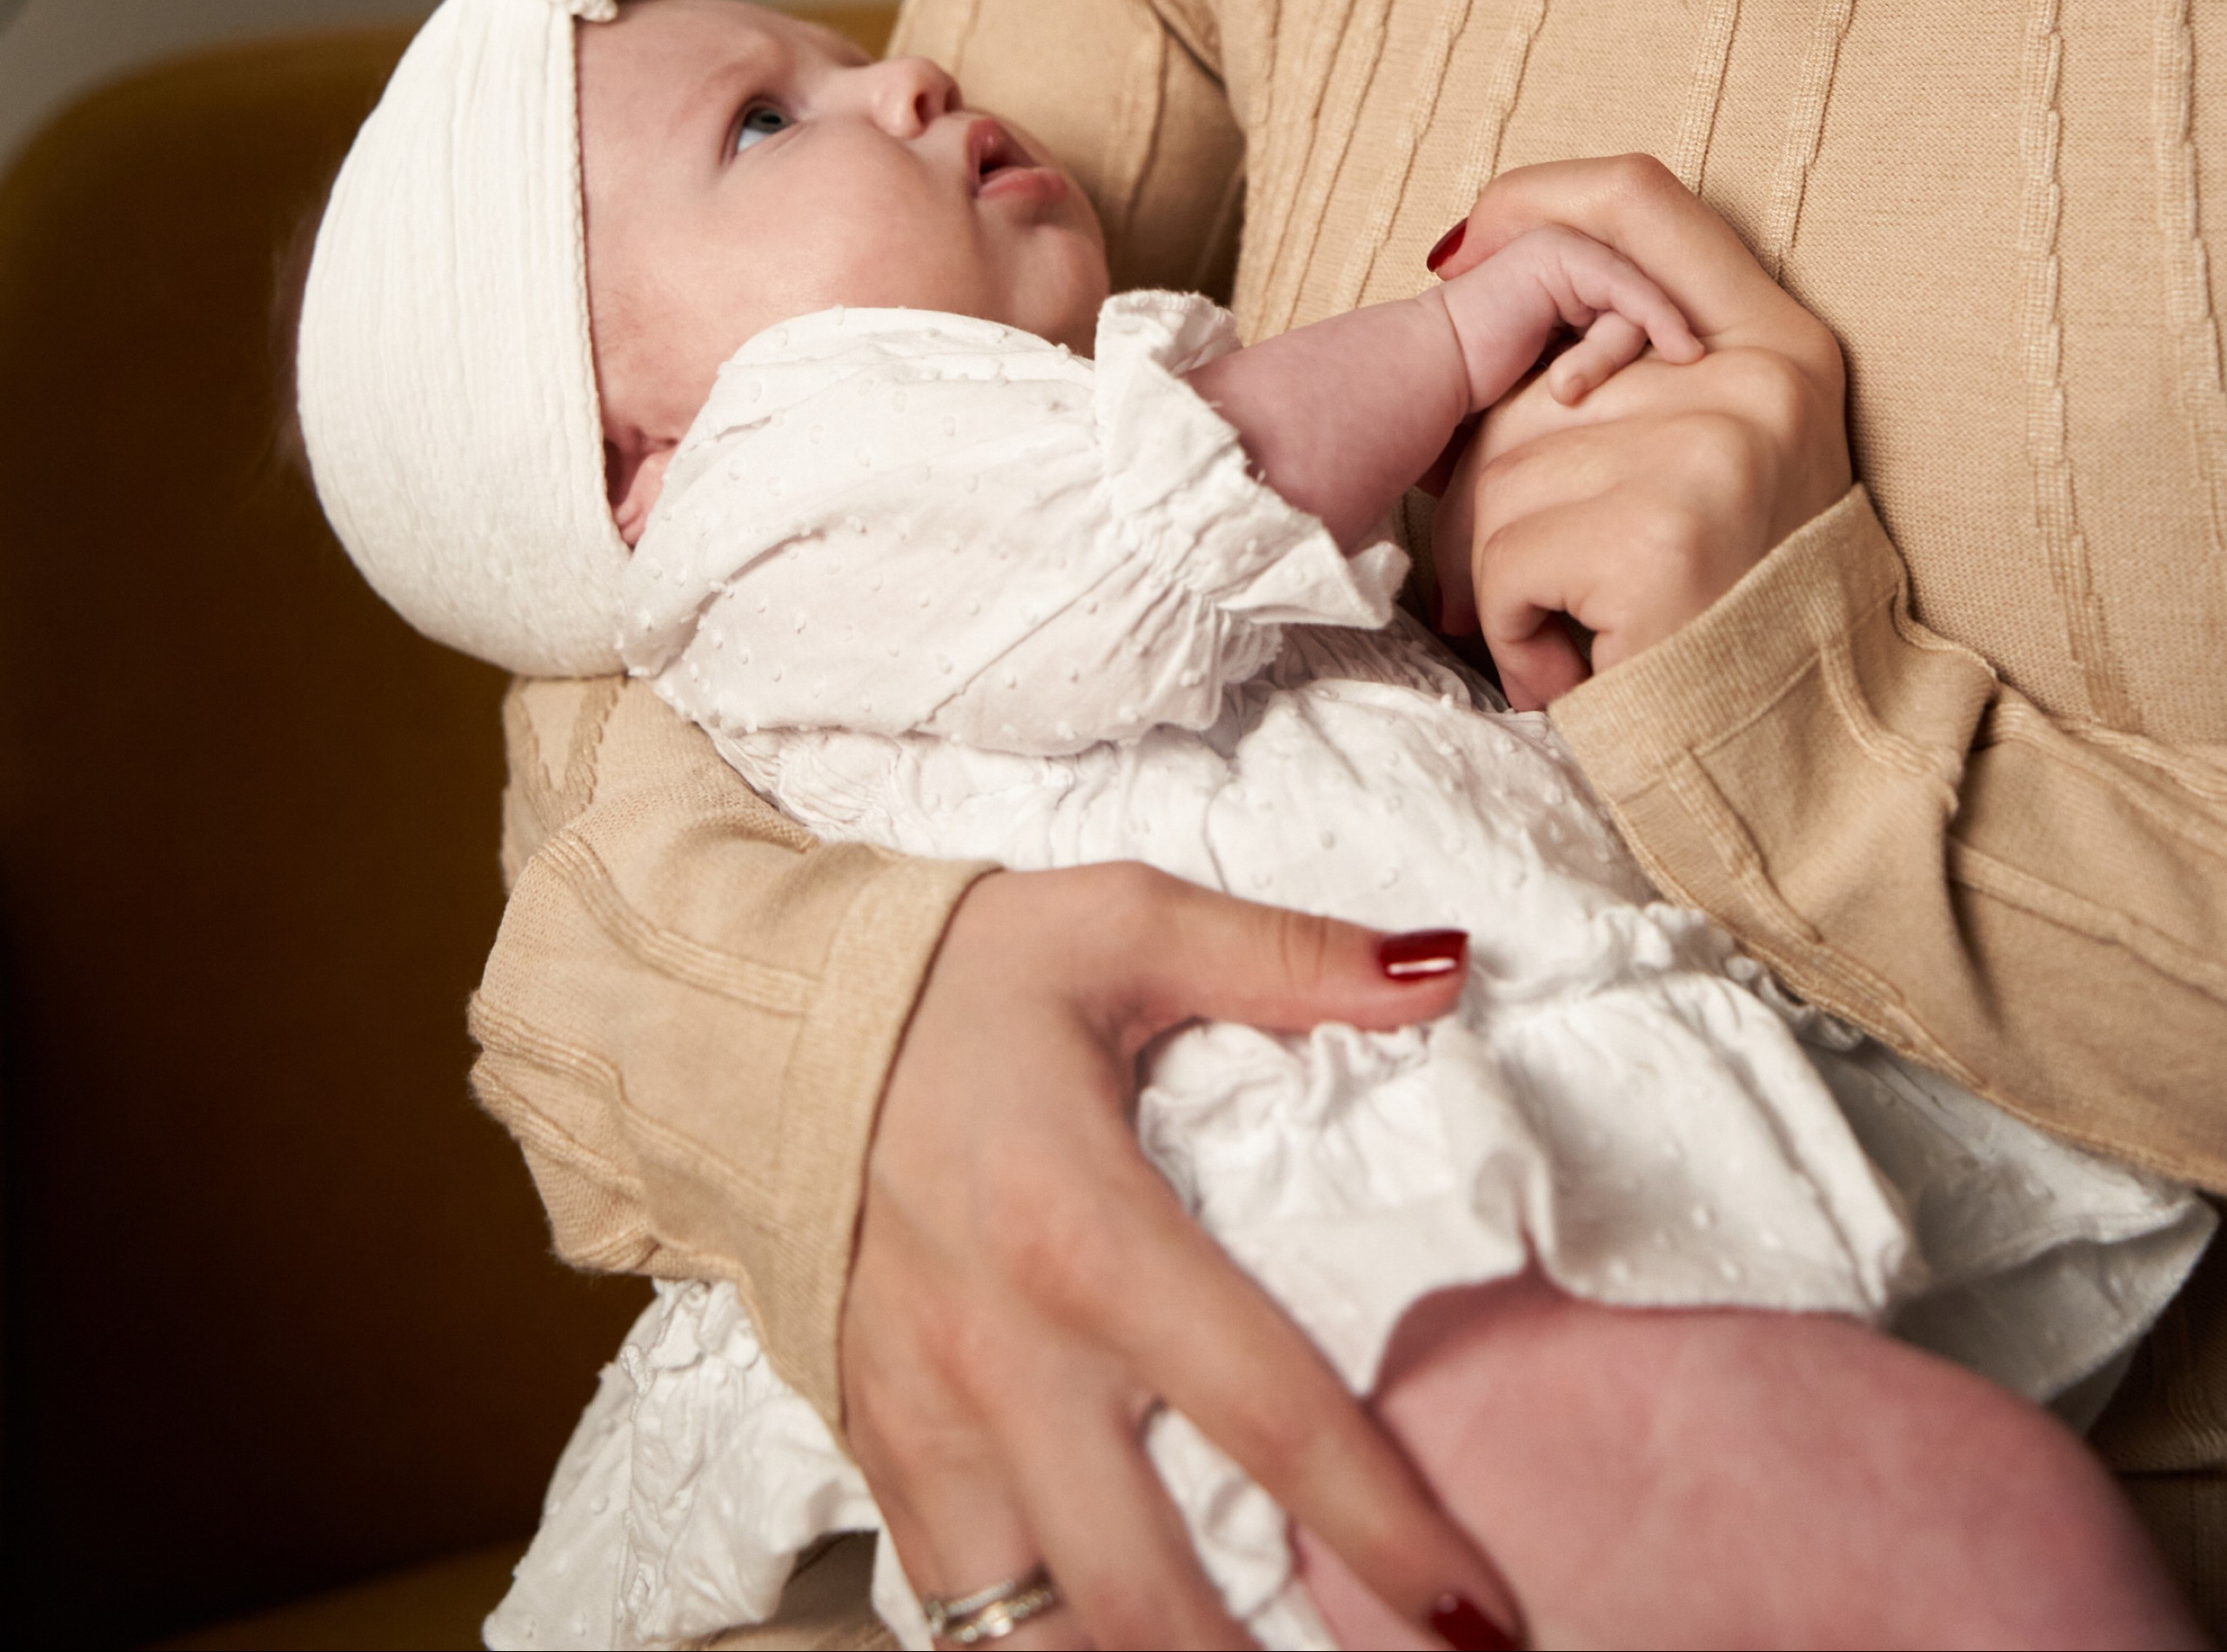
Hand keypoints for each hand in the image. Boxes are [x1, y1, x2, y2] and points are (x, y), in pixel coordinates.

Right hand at [840, 863, 1522, 1650]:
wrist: (754, 1019)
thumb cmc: (953, 973)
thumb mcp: (1123, 922)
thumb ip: (1287, 956)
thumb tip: (1442, 967)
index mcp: (1083, 1231)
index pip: (1263, 1409)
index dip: (1382, 1526)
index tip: (1474, 1613)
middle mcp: (1006, 1361)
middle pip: (1142, 1598)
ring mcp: (932, 1431)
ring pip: (1031, 1643)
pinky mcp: (883, 1461)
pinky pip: (962, 1615)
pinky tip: (1118, 1650)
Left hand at [1428, 158, 1849, 706]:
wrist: (1803, 782)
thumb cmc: (1734, 627)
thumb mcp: (1719, 466)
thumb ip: (1640, 377)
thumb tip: (1492, 273)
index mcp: (1784, 345)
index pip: (1643, 197)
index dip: (1539, 203)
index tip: (1470, 249)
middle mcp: (1764, 379)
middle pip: (1536, 378)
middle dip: (1490, 486)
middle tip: (1532, 581)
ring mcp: (1718, 450)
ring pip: (1502, 476)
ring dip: (1504, 580)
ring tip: (1582, 634)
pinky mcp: (1662, 537)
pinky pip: (1504, 561)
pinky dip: (1512, 633)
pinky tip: (1579, 672)